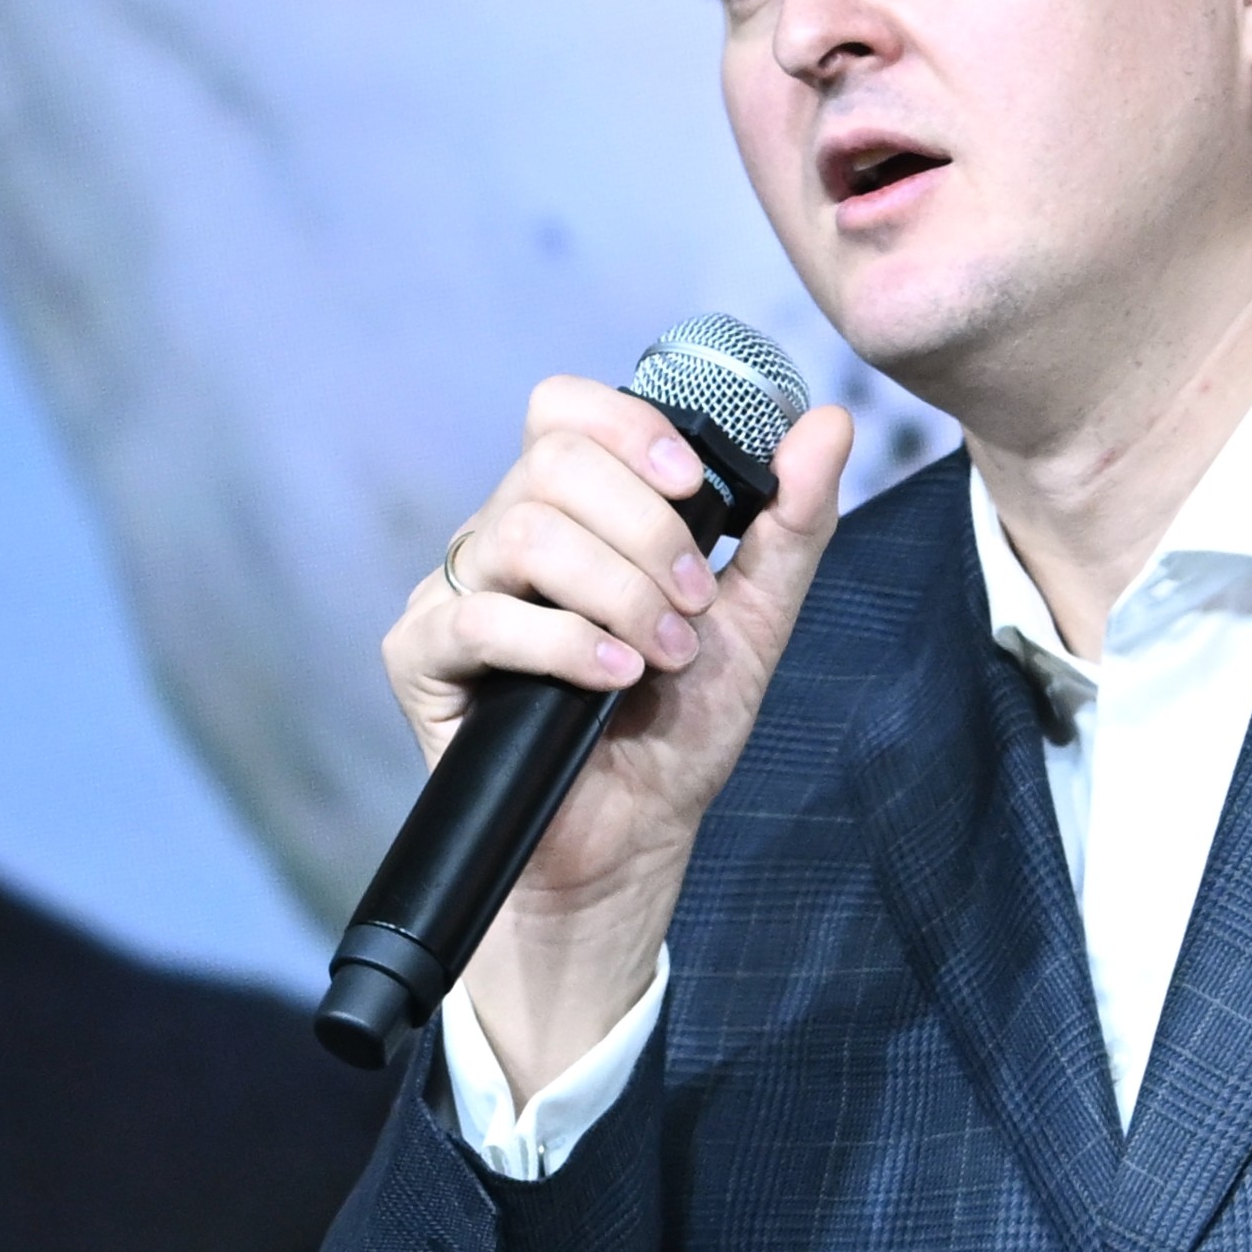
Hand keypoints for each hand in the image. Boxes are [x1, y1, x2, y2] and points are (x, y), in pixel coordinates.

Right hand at [387, 387, 852, 1095]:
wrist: (630, 842)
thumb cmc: (678, 730)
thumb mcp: (753, 621)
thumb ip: (790, 522)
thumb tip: (829, 420)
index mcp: (570, 510)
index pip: (564, 409)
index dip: (628, 427)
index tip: (695, 486)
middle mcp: (501, 536)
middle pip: (552, 462)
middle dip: (647, 531)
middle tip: (694, 605)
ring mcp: (455, 592)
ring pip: (522, 531)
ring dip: (618, 590)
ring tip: (664, 654)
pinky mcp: (422, 657)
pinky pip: (482, 617)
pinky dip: (563, 642)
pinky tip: (614, 675)